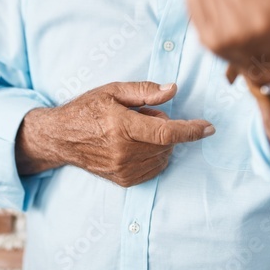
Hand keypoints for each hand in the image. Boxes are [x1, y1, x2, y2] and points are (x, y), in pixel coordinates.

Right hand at [15, 82, 213, 186]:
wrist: (61, 137)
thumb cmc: (87, 109)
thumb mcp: (113, 90)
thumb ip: (145, 90)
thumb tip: (173, 90)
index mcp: (122, 126)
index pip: (166, 132)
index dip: (191, 131)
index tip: (209, 128)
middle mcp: (123, 152)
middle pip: (166, 144)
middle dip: (166, 127)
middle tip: (144, 115)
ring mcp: (123, 169)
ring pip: (163, 157)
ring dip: (160, 142)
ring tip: (135, 130)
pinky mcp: (123, 180)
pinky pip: (154, 169)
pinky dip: (154, 155)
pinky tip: (136, 144)